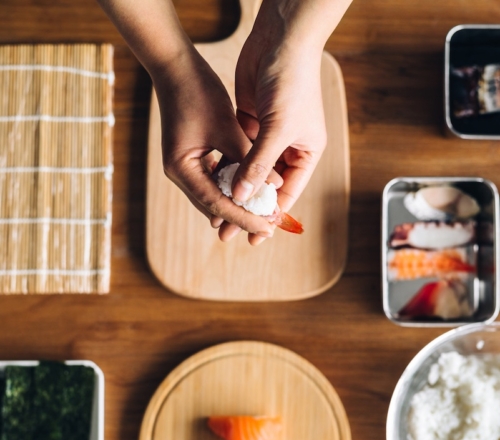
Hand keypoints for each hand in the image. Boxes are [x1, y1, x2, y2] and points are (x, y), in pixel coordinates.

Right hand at [152, 45, 277, 239]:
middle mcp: (179, 173)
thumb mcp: (227, 127)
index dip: (244, 218)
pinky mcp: (192, 158)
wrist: (176, 67)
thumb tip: (274, 186)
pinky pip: (214, 180)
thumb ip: (249, 159)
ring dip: (238, 203)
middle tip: (268, 227)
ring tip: (264, 214)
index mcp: (181, 169)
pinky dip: (233, 186)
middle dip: (242, 216)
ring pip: (215, 195)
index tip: (267, 228)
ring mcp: (184, 167)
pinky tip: (252, 191)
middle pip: (214, 205)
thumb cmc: (199, 92)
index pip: (216, 204)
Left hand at [215, 31, 326, 244]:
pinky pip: (237, 152)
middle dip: (247, 207)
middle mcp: (288, 147)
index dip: (270, 215)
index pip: (287, 192)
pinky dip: (227, 166)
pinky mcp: (250, 123)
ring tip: (217, 212)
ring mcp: (268, 136)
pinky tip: (213, 182)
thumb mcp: (278, 129)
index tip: (254, 235)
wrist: (280, 41)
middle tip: (230, 231)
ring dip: (233, 189)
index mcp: (306, 152)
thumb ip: (258, 163)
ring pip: (249, 171)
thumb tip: (241, 195)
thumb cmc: (292, 83)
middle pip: (266, 186)